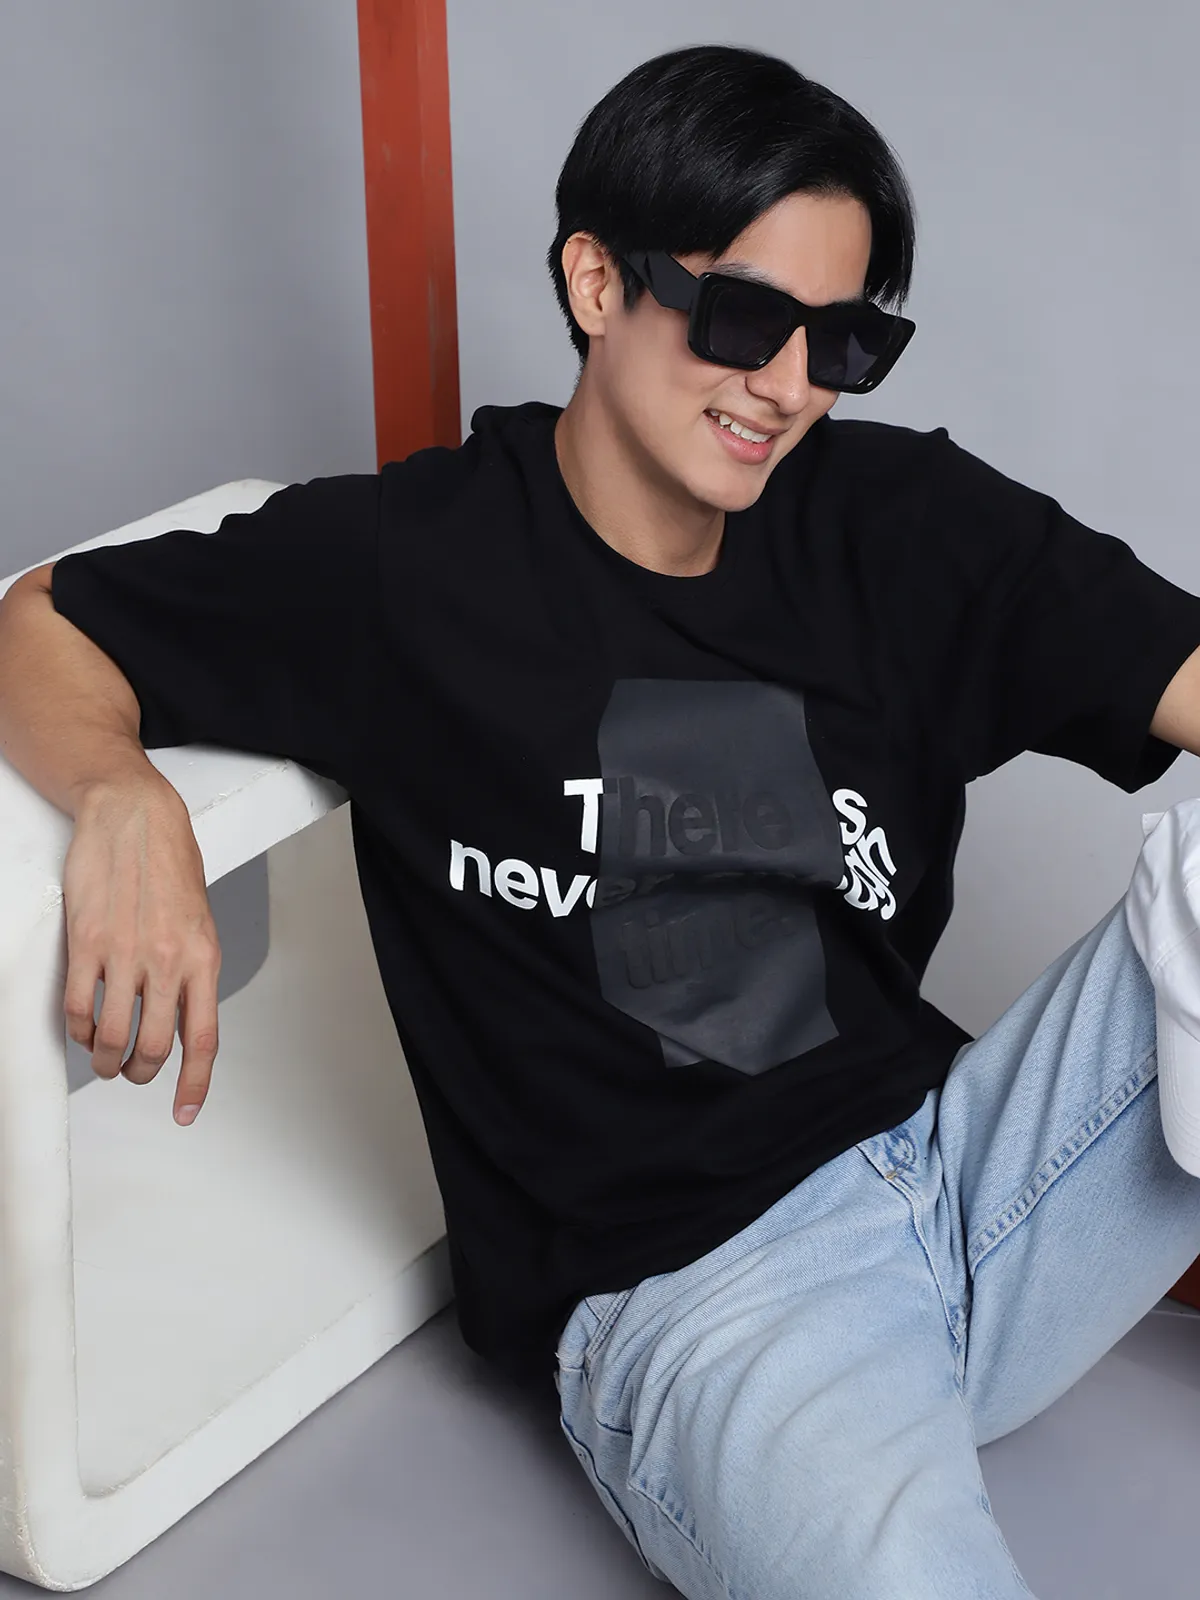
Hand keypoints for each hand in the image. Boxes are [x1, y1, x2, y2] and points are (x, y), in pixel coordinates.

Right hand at [62, 774, 221, 1124]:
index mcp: (203, 957)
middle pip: (154, 1047)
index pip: (203, 1038)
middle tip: (132, 1072)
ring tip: (103, 1057)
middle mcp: (167, 961)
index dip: (194, 1083)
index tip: (184, 1112)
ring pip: (111, 1035)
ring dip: (105, 1058)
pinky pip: (77, 1007)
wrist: (135, 816)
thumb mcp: (200, 919)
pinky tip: (80, 1027)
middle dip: (141, 1072)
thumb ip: (192, 967)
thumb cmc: (170, 861)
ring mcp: (124, 953)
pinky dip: (76, 1029)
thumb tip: (183, 1012)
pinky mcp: (86, 942)